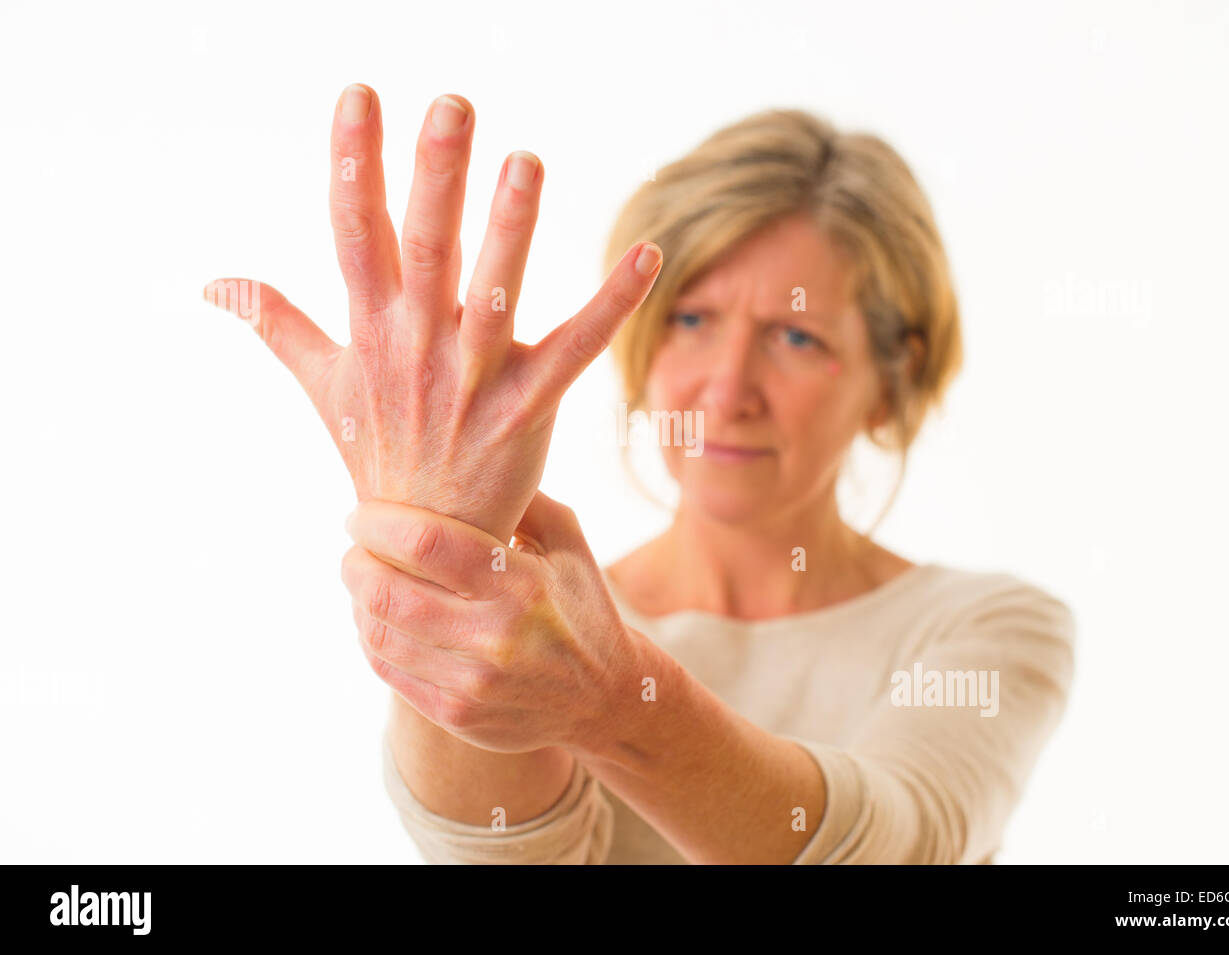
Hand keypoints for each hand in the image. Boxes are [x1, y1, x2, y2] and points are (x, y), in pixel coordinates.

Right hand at [203, 86, 661, 542]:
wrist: (421, 547)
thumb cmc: (378, 452)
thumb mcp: (322, 385)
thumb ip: (277, 323)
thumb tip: (216, 283)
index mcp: (370, 331)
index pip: (354, 233)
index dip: (354, 164)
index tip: (359, 96)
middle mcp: (418, 348)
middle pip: (424, 250)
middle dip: (436, 177)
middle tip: (453, 107)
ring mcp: (473, 380)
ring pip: (494, 294)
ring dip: (512, 230)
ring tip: (529, 163)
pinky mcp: (528, 409)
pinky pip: (574, 351)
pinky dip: (612, 305)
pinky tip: (648, 255)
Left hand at [340, 489, 638, 754]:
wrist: (603, 699)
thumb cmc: (578, 606)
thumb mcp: (567, 543)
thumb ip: (522, 497)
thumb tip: (465, 453)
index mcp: (522, 584)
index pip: (427, 543)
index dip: (379, 523)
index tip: (363, 514)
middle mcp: (495, 636)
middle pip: (390, 591)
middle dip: (356, 562)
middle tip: (354, 547)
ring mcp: (473, 682)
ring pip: (379, 634)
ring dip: (358, 600)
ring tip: (363, 579)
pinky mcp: (456, 715)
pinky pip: (388, 670)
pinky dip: (371, 637)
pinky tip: (378, 618)